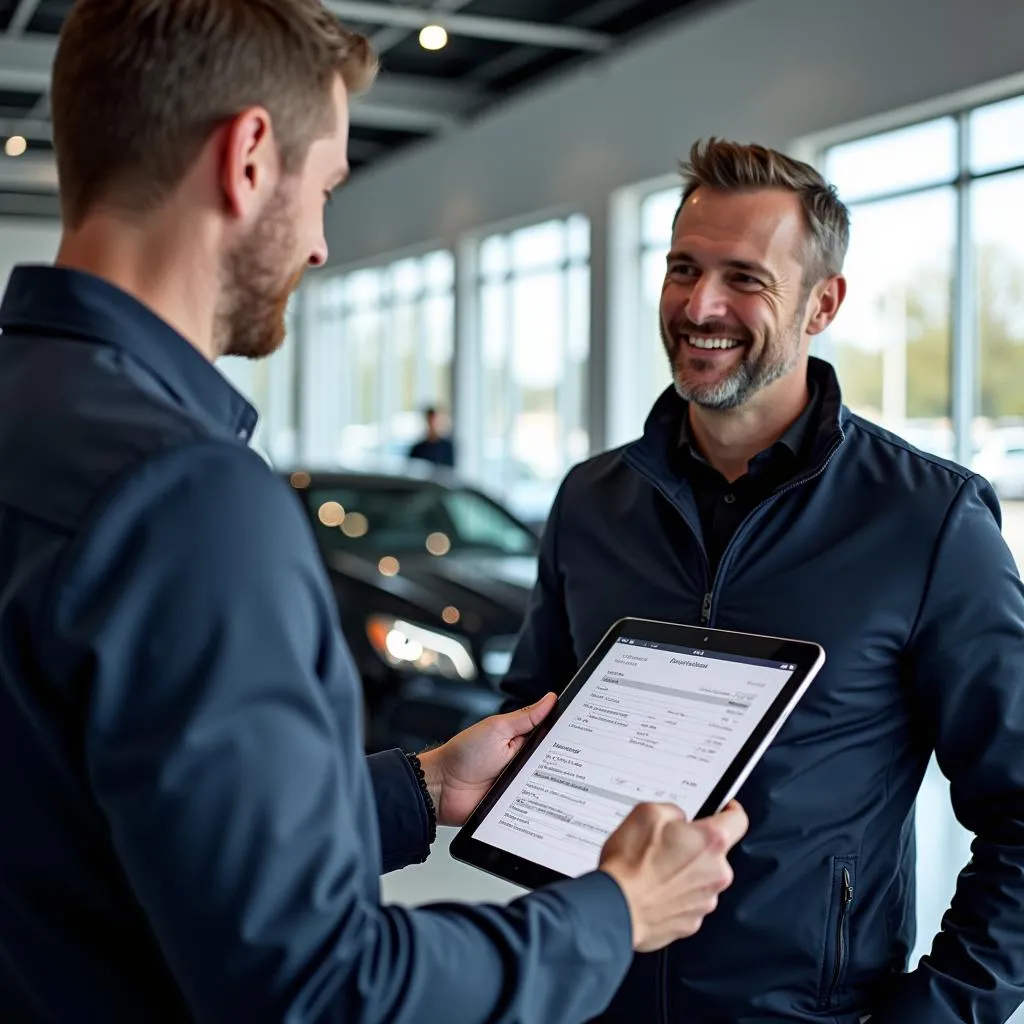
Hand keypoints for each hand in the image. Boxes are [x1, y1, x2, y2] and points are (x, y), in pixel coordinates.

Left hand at [417, 693, 557, 826]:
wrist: (442, 787)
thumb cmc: (464, 754)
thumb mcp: (497, 729)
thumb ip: (525, 717)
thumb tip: (550, 699)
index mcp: (521, 739)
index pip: (552, 735)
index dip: (566, 734)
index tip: (582, 731)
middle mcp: (524, 761)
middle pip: (555, 762)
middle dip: (564, 762)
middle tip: (571, 758)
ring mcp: (521, 783)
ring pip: (548, 784)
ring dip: (551, 783)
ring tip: (549, 778)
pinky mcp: (517, 803)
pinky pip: (536, 804)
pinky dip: (540, 803)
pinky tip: (544, 799)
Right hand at [599, 800, 747, 952]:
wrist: (616, 908)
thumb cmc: (630, 864)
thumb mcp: (647, 812)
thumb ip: (673, 810)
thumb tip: (679, 819)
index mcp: (710, 842)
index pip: (738, 820)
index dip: (730, 810)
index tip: (724, 809)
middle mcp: (716, 873)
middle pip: (715, 852)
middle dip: (694, 846)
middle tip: (666, 844)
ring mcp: (705, 901)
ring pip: (701, 878)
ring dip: (684, 872)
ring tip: (654, 870)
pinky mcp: (691, 922)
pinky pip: (688, 901)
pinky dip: (675, 895)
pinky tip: (653, 889)